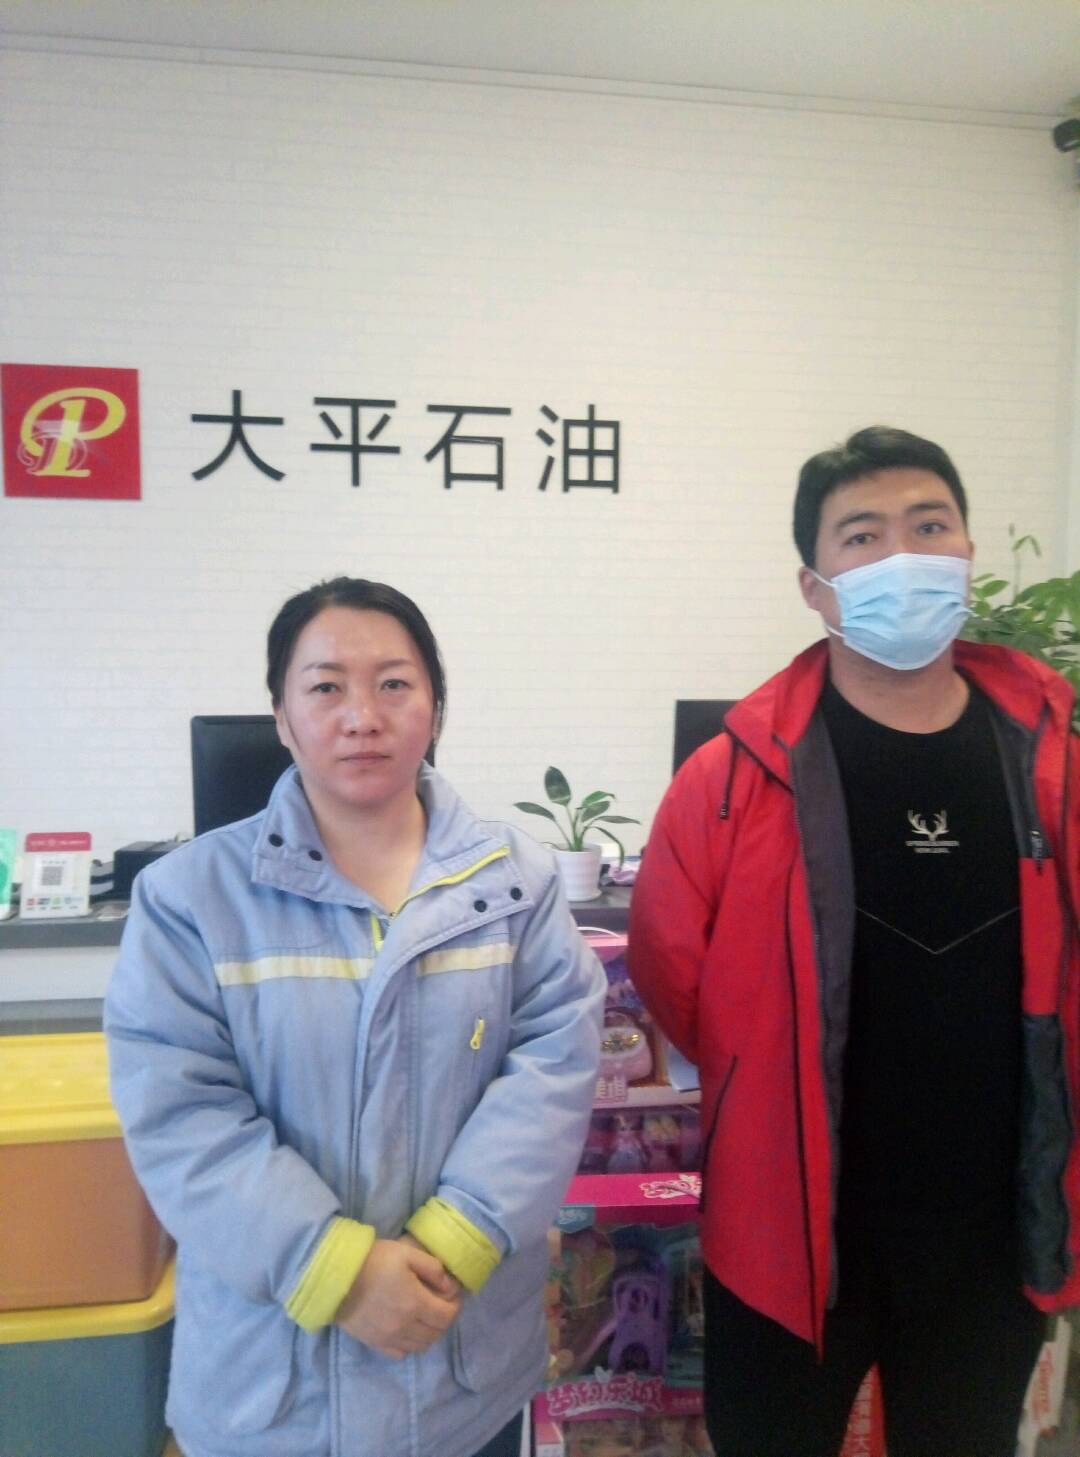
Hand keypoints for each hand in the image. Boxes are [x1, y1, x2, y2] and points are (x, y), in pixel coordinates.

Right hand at [335, 1237, 461, 1358]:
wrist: (336, 1276)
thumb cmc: (374, 1260)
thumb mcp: (407, 1253)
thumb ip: (433, 1268)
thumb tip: (448, 1285)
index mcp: (415, 1303)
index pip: (446, 1316)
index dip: (455, 1308)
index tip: (453, 1298)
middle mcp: (405, 1326)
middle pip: (435, 1333)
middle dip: (443, 1321)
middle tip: (440, 1306)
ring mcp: (389, 1338)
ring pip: (420, 1346)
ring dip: (428, 1334)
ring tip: (425, 1318)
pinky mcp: (374, 1343)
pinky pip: (400, 1353)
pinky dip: (409, 1345)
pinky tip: (407, 1330)